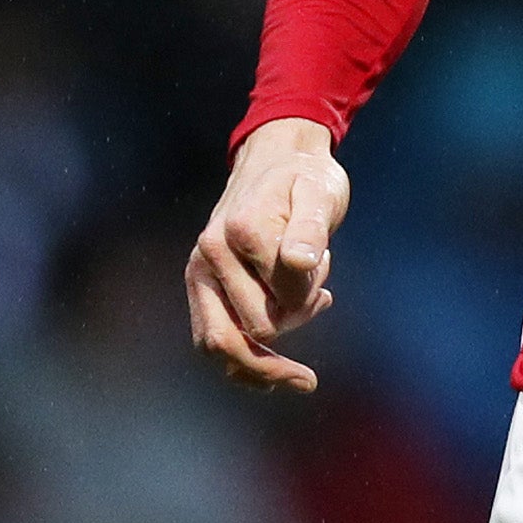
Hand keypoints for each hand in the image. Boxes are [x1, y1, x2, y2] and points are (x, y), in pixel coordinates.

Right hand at [186, 116, 348, 391]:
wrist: (275, 162)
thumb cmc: (305, 179)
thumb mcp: (320, 193)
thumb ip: (311, 227)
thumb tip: (299, 261)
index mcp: (242, 230)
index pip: (283, 298)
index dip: (309, 295)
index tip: (323, 265)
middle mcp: (210, 255)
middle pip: (256, 329)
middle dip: (295, 317)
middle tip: (318, 288)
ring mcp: (199, 274)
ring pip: (222, 348)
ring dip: (270, 347)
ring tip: (303, 313)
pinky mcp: (200, 288)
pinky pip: (212, 342)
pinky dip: (248, 359)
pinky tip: (283, 352)